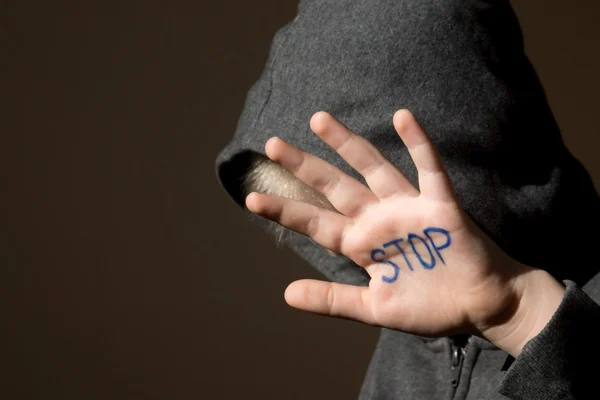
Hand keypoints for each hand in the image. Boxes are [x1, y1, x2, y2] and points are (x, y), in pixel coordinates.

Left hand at [245, 110, 564, 355]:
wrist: (480, 307)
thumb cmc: (429, 307)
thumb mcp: (373, 308)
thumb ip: (332, 300)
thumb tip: (286, 294)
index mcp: (360, 244)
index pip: (315, 223)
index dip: (284, 211)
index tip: (251, 198)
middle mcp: (378, 219)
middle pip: (335, 187)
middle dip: (305, 167)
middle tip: (272, 144)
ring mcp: (407, 208)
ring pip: (372, 169)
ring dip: (348, 145)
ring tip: (317, 120)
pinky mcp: (439, 205)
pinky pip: (428, 169)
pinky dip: (418, 145)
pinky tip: (402, 118)